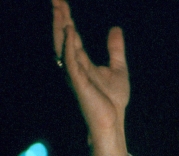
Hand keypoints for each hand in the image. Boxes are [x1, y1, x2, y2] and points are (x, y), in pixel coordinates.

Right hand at [53, 0, 129, 155]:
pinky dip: (70, 45)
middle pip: (63, 36)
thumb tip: (115, 28)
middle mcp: (73, 65)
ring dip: (61, 27)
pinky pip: (71, 61)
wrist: (113, 121)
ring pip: (64, 45)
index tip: (62, 1)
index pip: (71, 35)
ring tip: (61, 9)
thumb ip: (115, 49)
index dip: (66, 18)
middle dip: (60, 17)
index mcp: (81, 61)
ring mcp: (74, 73)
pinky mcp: (79, 82)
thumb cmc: (112, 100)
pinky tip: (71, 31)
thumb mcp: (118, 68)